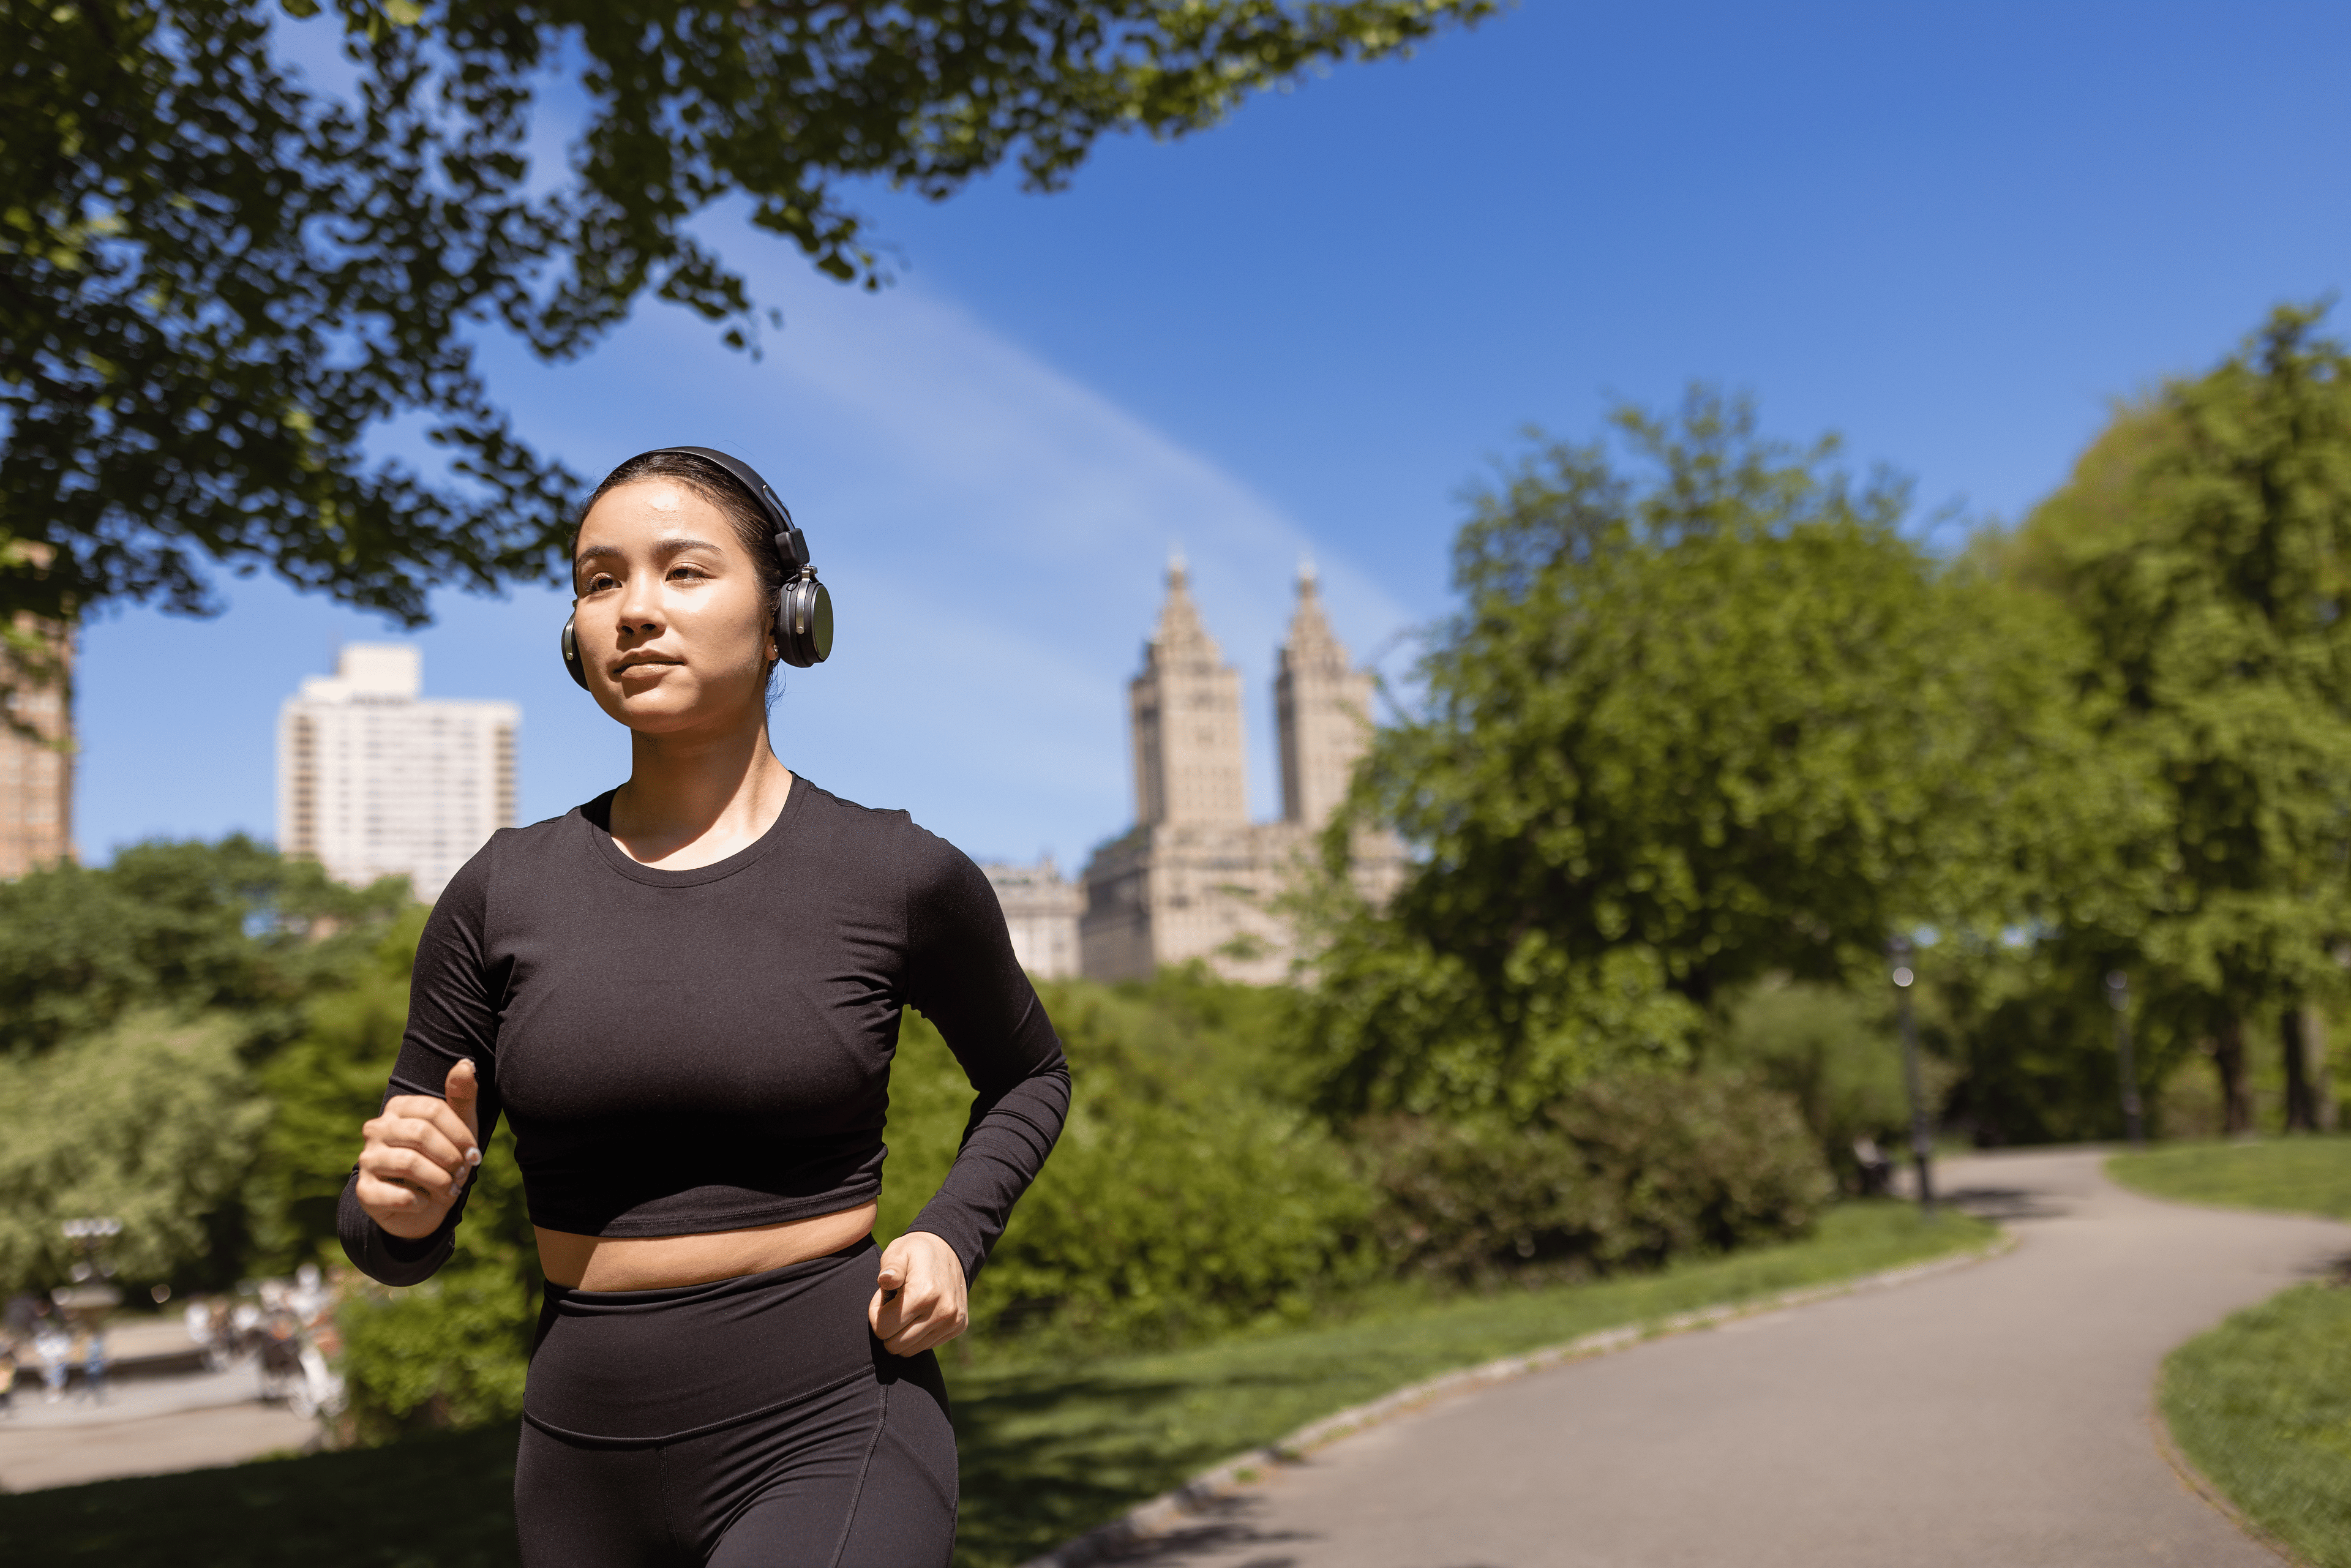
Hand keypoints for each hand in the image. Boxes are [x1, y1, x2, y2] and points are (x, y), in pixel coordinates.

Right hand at [354, 1058, 482, 1239]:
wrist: (422, 1205)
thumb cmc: (443, 1158)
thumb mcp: (459, 1126)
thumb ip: (462, 1095)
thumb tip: (466, 1063)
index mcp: (398, 1108)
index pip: (433, 1110)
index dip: (460, 1134)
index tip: (474, 1154)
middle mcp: (376, 1129)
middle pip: (420, 1134)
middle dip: (450, 1157)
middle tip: (463, 1173)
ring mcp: (367, 1159)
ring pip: (409, 1163)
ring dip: (439, 1181)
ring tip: (449, 1189)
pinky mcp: (365, 1191)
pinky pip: (399, 1195)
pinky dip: (423, 1202)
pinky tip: (427, 1202)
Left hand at [867, 1231, 967, 1356]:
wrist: (951, 1248)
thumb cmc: (916, 1251)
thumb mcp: (899, 1251)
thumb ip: (890, 1267)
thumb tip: (885, 1280)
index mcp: (924, 1293)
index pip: (883, 1328)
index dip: (876, 1313)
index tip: (884, 1296)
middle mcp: (942, 1311)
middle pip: (895, 1345)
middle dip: (887, 1326)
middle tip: (893, 1304)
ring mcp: (952, 1321)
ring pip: (910, 1350)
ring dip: (902, 1332)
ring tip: (906, 1308)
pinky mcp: (958, 1326)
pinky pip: (926, 1346)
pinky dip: (917, 1334)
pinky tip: (920, 1312)